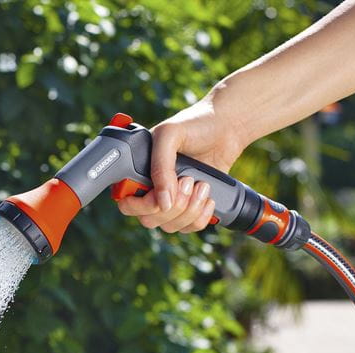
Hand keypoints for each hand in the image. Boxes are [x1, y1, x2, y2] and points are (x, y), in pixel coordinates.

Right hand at [116, 100, 247, 232]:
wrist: (228, 127)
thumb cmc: (196, 124)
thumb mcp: (170, 136)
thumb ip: (161, 167)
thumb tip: (163, 203)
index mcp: (138, 171)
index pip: (126, 203)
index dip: (142, 205)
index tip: (160, 195)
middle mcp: (151, 189)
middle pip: (149, 220)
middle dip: (173, 206)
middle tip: (189, 180)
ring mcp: (172, 200)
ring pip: (170, 226)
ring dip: (190, 210)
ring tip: (202, 185)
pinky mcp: (191, 206)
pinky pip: (188, 227)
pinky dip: (200, 217)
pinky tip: (208, 198)